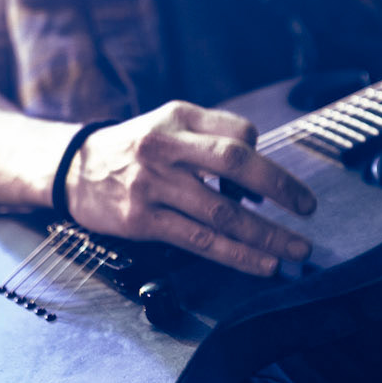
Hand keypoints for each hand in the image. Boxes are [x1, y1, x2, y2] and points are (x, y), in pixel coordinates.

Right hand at [65, 101, 315, 277]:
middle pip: (234, 164)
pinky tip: (262, 263)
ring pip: (220, 212)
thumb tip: (258, 166)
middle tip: (308, 210)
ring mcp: (152, 187)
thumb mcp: (169, 121)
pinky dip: (236, 255)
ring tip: (295, 249)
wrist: (73, 168)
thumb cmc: (134, 146)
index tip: (283, 188)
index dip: (264, 160)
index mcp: (177, 119)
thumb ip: (212, 134)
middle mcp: (164, 148)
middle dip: (279, 188)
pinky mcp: (142, 221)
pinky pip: (199, 241)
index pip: (238, 135)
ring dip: (265, 234)